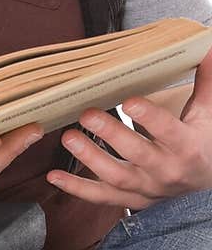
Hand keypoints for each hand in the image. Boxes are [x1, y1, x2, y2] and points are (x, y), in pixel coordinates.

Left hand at [45, 45, 211, 209]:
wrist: (204, 188)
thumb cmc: (200, 145)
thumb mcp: (206, 116)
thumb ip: (205, 84)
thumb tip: (207, 49)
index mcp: (185, 146)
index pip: (167, 130)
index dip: (149, 116)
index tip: (129, 100)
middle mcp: (165, 170)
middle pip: (137, 154)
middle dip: (111, 134)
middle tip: (86, 114)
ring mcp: (146, 187)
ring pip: (116, 177)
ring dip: (89, 159)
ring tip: (68, 137)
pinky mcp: (130, 199)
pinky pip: (101, 197)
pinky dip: (77, 189)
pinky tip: (54, 176)